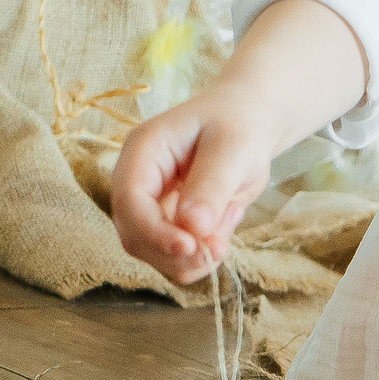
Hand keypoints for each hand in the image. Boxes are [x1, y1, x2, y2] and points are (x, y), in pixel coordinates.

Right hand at [111, 85, 284, 285]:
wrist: (249, 122)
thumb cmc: (239, 124)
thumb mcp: (233, 149)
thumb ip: (212, 186)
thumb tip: (193, 227)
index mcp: (143, 150)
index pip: (130, 201)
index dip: (154, 233)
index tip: (191, 248)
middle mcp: (137, 180)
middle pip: (135, 234)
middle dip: (175, 253)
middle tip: (219, 249)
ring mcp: (150, 204)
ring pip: (154, 251)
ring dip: (192, 256)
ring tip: (230, 219)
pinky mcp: (168, 221)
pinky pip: (176, 254)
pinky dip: (202, 253)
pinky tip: (226, 221)